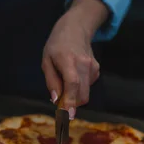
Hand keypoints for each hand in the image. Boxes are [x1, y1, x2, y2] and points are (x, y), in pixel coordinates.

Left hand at [42, 0, 108, 118]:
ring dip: (75, 95)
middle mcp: (83, 64)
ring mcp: (93, 67)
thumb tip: (55, 100)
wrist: (76, 28)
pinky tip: (74, 75)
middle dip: (72, 104)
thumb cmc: (56, 45)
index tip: (68, 115)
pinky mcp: (97, 70)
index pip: (72, 84)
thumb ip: (51, 81)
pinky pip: (87, 86)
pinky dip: (79, 87)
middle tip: (61, 104)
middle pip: (82, 94)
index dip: (70, 101)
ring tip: (65, 81)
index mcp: (68, 60)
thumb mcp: (46, 61)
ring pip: (85, 93)